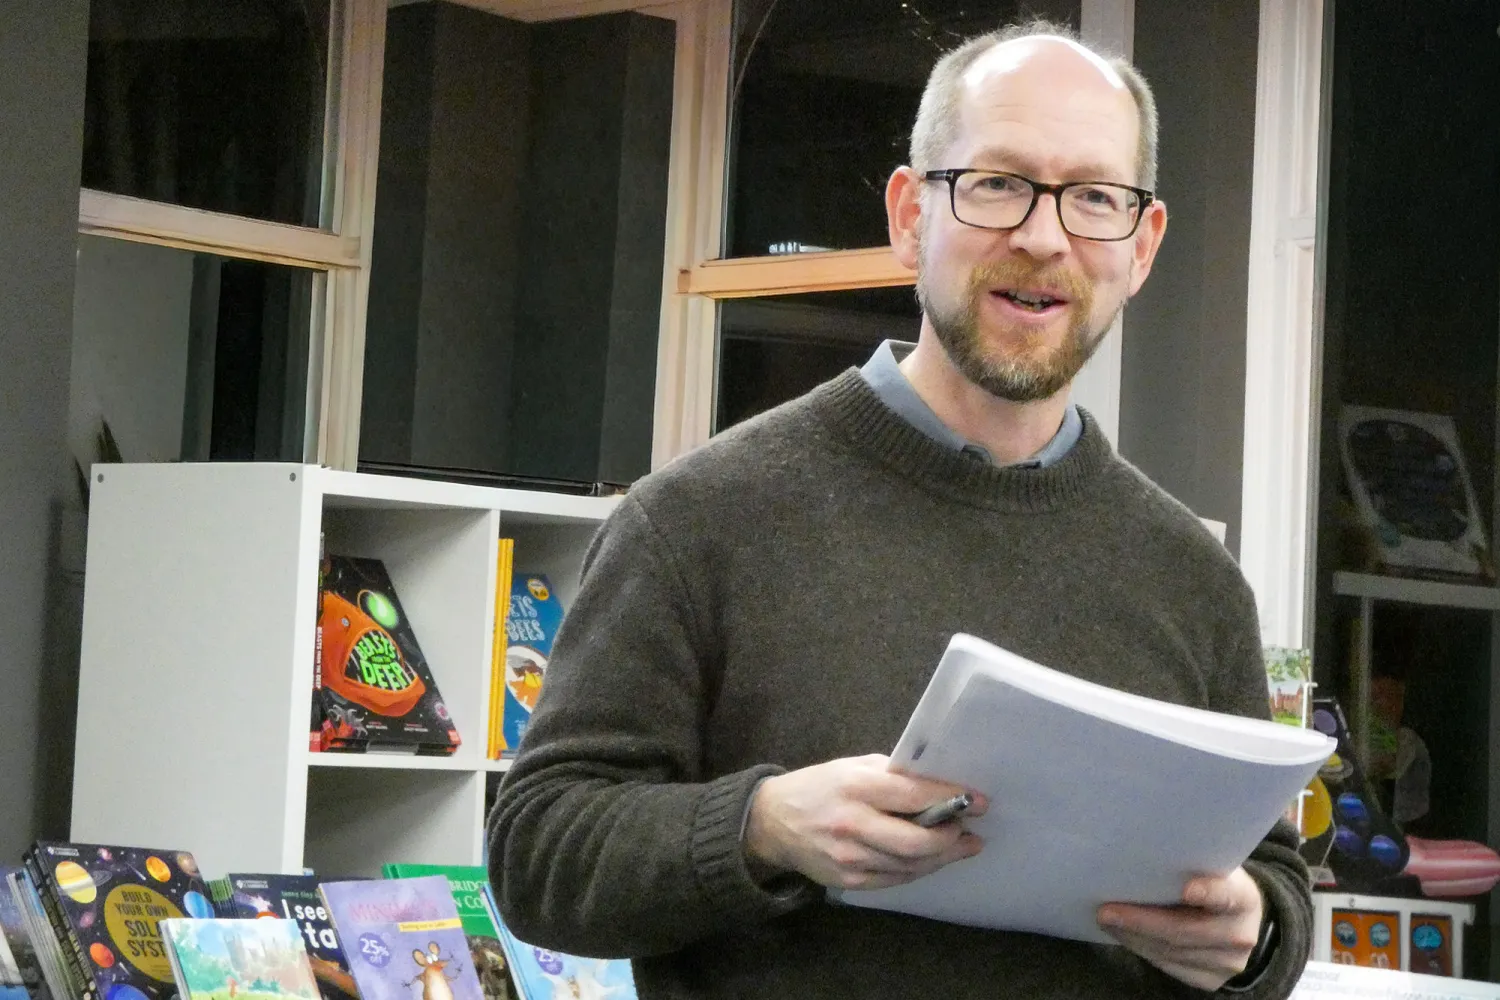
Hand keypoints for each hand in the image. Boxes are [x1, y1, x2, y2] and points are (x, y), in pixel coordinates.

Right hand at [743, 754, 985, 890]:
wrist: (773, 822)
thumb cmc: (819, 787)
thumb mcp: (852, 767)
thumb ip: (891, 775)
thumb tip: (936, 785)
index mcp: (855, 786)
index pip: (913, 795)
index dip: (951, 798)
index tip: (979, 801)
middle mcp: (852, 823)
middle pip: (917, 840)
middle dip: (951, 837)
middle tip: (970, 831)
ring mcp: (850, 857)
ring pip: (911, 865)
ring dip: (942, 856)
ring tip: (961, 845)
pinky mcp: (848, 880)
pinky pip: (895, 879)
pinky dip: (919, 869)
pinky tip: (931, 859)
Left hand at [1097, 869, 1264, 990]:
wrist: (1240, 918)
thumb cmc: (1213, 881)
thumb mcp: (1212, 866)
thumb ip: (1188, 863)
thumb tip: (1137, 855)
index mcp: (1244, 897)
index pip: (1227, 895)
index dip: (1209, 892)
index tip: (1187, 889)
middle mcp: (1240, 934)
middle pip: (1186, 931)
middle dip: (1141, 922)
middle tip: (1106, 912)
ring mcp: (1227, 962)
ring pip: (1172, 952)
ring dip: (1134, 937)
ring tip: (1106, 921)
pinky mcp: (1212, 979)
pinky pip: (1170, 966)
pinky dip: (1143, 950)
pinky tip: (1124, 935)